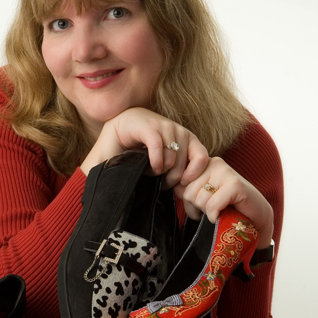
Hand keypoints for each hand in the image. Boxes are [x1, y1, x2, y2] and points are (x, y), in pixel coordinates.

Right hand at [80, 107, 208, 188]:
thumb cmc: (139, 153)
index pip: (203, 157)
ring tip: (151, 172)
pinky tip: (150, 168)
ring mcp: (165, 126)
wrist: (114, 135)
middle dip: (173, 178)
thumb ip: (176, 172)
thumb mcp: (162, 163)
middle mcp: (179, 130)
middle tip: (161, 184)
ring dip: (162, 171)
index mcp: (186, 139)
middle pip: (185, 162)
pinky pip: (159, 147)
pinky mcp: (149, 126)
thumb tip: (187, 191)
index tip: (181, 187)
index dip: (194, 175)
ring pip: (173, 157)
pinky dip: (156, 161)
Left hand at [175, 157, 273, 248]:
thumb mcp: (203, 196)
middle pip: (187, 192)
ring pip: (199, 199)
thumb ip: (187, 190)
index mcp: (204, 163)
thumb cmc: (227, 207)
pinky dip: (215, 216)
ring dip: (207, 212)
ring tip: (219, 211)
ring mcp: (225, 172)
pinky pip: (212, 205)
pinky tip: (223, 215)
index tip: (199, 205)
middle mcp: (214, 163)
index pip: (180, 182)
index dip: (187, 200)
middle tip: (212, 210)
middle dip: (197, 207)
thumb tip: (174, 188)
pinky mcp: (235, 184)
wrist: (255, 216)